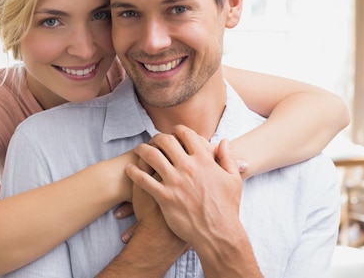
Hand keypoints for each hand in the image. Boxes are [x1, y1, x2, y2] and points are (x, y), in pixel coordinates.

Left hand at [126, 125, 243, 248]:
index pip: (186, 135)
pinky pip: (143, 180)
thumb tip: (223, 141)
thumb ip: (227, 157)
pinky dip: (134, 172)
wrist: (218, 233)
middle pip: (166, 141)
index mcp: (204, 160)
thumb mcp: (233, 179)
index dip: (178, 130)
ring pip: (151, 156)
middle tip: (153, 140)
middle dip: (157, 138)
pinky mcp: (164, 197)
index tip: (173, 132)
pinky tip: (130, 170)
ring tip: (138, 149)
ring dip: (143, 150)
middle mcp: (188, 167)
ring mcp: (174, 182)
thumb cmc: (227, 207)